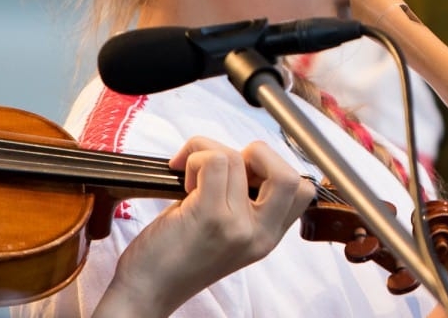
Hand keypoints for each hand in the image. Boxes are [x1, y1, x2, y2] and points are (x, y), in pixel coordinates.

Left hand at [94, 137, 316, 317]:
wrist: (145, 293)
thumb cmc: (176, 260)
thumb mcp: (228, 236)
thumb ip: (247, 204)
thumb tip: (244, 158)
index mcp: (267, 237)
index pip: (302, 190)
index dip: (276, 167)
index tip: (244, 173)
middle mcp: (259, 235)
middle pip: (288, 174)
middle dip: (257, 154)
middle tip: (225, 167)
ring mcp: (237, 226)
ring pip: (238, 158)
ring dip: (206, 153)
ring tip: (189, 177)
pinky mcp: (210, 217)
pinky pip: (214, 161)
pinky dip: (194, 156)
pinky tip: (181, 177)